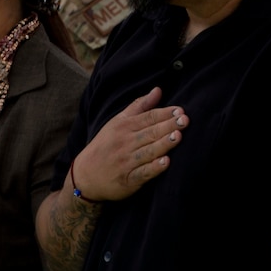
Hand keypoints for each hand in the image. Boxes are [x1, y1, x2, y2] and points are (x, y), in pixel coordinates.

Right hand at [68, 88, 186, 201]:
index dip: (164, 114)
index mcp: (123, 127)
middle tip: (185, 120)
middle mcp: (124, 143)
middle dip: (168, 126)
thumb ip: (139, 107)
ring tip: (178, 136)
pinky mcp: (129, 180)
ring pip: (148, 151)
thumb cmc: (106, 145)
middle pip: (150, 133)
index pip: (147, 118)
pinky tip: (165, 162)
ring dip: (163, 144)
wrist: (85, 176)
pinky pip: (143, 173)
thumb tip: (158, 89)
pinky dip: (153, 168)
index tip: (180, 110)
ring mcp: (126, 162)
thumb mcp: (117, 122)